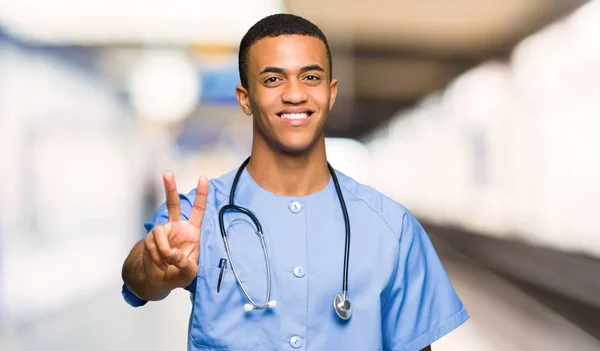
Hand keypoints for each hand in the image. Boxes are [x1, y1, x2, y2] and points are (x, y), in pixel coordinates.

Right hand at [142, 172, 208, 289]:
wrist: (161, 280)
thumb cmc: (180, 273)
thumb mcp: (189, 273)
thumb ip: (185, 264)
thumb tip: (173, 253)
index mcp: (192, 231)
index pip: (198, 210)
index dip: (201, 195)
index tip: (203, 178)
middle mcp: (177, 228)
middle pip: (173, 204)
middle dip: (170, 188)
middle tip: (167, 173)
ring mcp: (163, 232)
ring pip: (158, 232)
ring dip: (162, 249)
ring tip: (167, 262)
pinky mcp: (150, 239)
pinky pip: (151, 244)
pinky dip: (156, 256)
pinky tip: (161, 264)